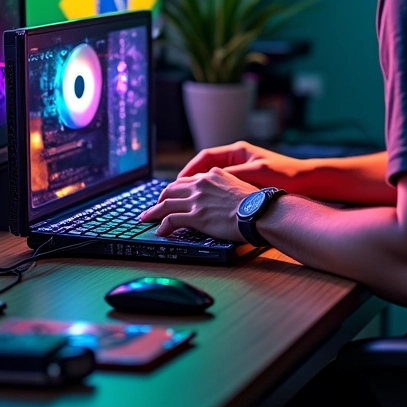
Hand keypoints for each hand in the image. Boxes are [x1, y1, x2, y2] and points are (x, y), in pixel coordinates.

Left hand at [140, 167, 258, 240]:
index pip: (187, 180)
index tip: (170, 195)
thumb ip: (224, 189)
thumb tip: (222, 199)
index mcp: (212, 175)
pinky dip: (162, 226)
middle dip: (159, 198)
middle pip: (171, 189)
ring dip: (153, 212)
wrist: (260, 211)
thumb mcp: (238, 186)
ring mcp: (197, 200)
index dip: (175, 189)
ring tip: (146, 218)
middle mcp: (201, 184)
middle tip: (154, 206)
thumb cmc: (255, 203)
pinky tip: (160, 231)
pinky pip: (171, 220)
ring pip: (166, 204)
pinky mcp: (195, 216)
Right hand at [178, 140, 304, 191]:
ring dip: (201, 188)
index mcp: (238, 151)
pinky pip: (225, 186)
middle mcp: (239, 158)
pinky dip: (215, 194)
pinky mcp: (249, 181)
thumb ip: (232, 177)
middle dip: (191, 180)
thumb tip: (208, 182)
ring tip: (189, 201)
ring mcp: (244, 169)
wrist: (309, 181)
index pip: (205, 157)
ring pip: (215, 178)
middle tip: (177, 194)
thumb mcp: (255, 174)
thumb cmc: (285, 175)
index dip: (189, 170)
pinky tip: (210, 206)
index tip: (178, 183)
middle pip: (207, 167)